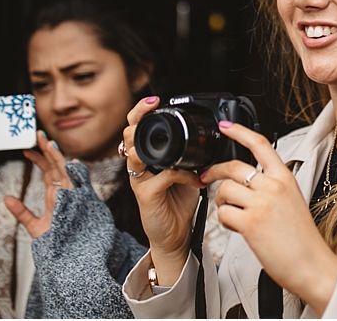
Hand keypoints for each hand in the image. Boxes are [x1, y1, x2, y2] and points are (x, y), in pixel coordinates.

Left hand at [4, 131, 73, 238]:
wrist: (68, 258)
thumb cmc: (56, 243)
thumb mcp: (34, 226)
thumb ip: (21, 212)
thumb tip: (6, 198)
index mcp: (56, 196)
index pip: (48, 172)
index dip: (38, 160)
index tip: (27, 150)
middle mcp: (65, 192)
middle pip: (56, 166)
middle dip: (48, 150)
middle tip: (38, 134)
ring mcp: (72, 195)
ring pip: (64, 170)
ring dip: (56, 155)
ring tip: (46, 141)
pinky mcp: (78, 201)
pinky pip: (75, 183)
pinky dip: (71, 172)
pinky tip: (67, 161)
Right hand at [122, 96, 206, 284]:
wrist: (175, 236)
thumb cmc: (178, 202)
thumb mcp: (185, 171)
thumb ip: (188, 154)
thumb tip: (207, 136)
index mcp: (148, 157)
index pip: (137, 128)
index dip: (141, 112)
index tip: (154, 100)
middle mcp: (139, 166)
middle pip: (129, 136)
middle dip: (138, 118)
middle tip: (152, 108)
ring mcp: (139, 181)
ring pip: (136, 154)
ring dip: (153, 145)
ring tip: (170, 143)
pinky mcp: (146, 196)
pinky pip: (163, 177)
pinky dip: (183, 174)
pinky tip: (196, 179)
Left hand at [204, 122, 336, 314]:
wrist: (312, 264)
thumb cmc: (302, 238)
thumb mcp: (292, 200)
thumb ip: (272, 186)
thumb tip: (248, 181)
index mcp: (285, 177)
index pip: (260, 144)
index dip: (239, 131)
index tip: (225, 127)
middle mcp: (273, 186)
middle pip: (234, 166)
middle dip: (215, 171)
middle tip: (206, 177)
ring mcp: (262, 204)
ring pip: (225, 190)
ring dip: (221, 202)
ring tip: (231, 213)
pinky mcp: (251, 223)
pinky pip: (224, 214)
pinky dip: (225, 222)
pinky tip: (236, 228)